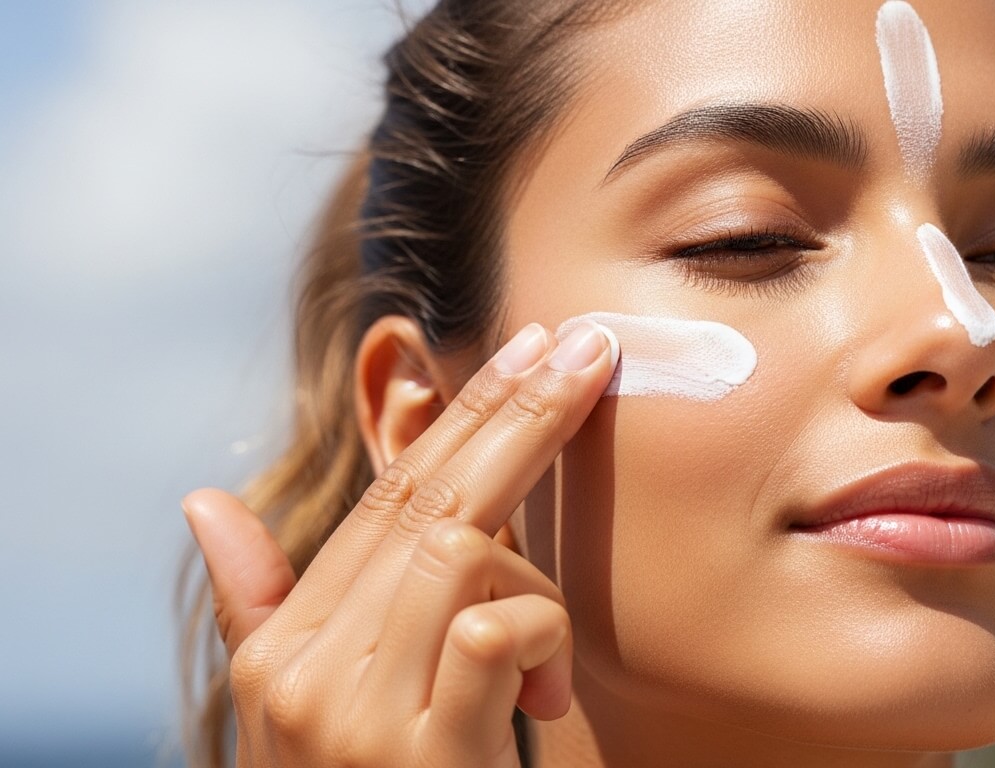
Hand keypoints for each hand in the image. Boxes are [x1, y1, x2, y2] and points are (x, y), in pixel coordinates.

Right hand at [183, 320, 617, 766]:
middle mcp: (306, 670)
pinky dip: (534, 626)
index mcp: (284, 647)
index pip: (382, 502)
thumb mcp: (307, 712)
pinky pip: (490, 632)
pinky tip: (549, 686)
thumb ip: (261, 604)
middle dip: (514, 416)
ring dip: (532, 548)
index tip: (526, 355)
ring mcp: (357, 715)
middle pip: (425, 502)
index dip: (457, 418)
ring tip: (558, 632)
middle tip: (583, 348)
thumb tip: (204, 500)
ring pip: (459, 549)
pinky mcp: (418, 757)